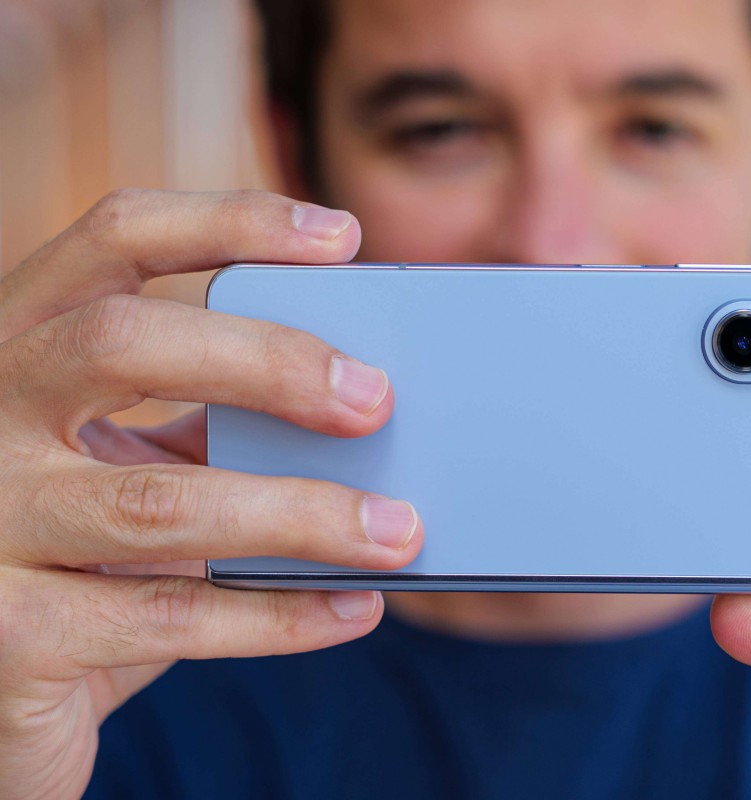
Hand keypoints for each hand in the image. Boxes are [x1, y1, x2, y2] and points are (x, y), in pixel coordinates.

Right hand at [0, 189, 424, 799]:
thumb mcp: (138, 467)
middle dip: (266, 360)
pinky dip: (279, 616)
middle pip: (119, 341)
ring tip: (398, 531)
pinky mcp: (8, 635)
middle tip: (375, 399)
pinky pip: (170, 619)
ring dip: (302, 515)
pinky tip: (352, 607)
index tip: (340, 237)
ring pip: (157, 502)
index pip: (112, 241)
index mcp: (21, 348)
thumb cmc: (89, 559)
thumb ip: (216, 421)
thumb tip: (364, 398)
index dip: (227, 223)